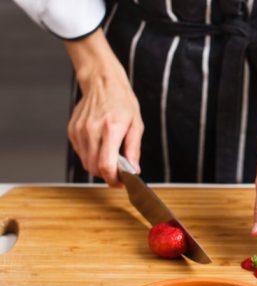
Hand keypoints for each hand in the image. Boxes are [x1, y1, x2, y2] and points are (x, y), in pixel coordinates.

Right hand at [65, 29, 142, 185]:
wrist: (101, 82)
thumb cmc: (122, 101)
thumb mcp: (136, 125)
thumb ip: (134, 150)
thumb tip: (134, 170)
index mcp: (111, 129)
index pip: (106, 165)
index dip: (113, 179)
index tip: (121, 183)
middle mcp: (92, 131)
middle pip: (95, 168)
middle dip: (107, 175)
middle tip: (119, 173)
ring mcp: (79, 131)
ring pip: (86, 163)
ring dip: (98, 167)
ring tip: (111, 158)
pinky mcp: (72, 131)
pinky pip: (80, 153)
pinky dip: (90, 156)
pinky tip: (100, 147)